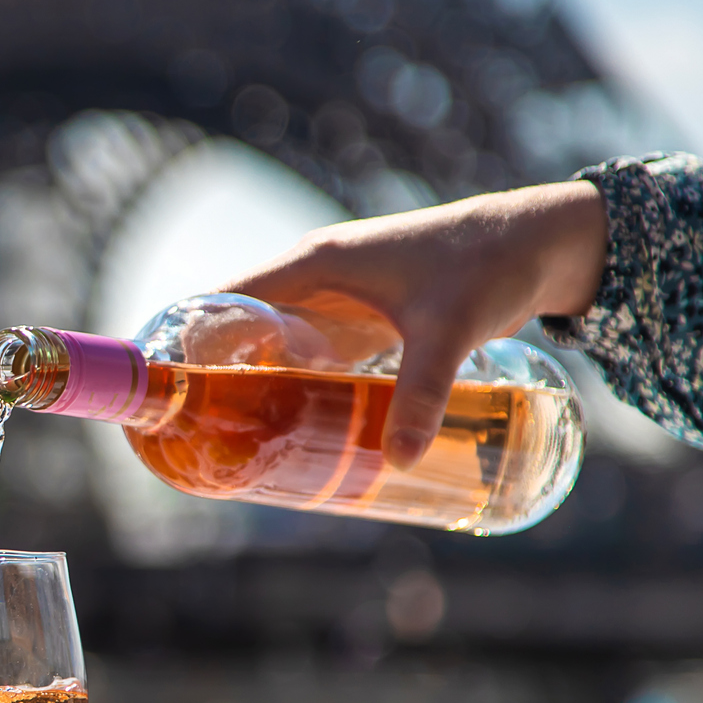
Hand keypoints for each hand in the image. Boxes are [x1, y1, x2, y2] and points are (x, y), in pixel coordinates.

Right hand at [220, 181, 608, 469]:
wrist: (539, 240)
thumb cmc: (487, 266)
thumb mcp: (449, 331)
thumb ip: (422, 392)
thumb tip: (400, 461)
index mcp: (312, 264)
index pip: (225, 297)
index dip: (188, 338)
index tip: (163, 387)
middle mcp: (314, 276)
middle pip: (241, 326)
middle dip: (215, 374)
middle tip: (196, 433)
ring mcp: (339, 297)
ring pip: (275, 340)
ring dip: (253, 380)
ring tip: (232, 437)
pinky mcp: (365, 316)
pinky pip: (310, 349)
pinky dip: (294, 380)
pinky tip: (292, 422)